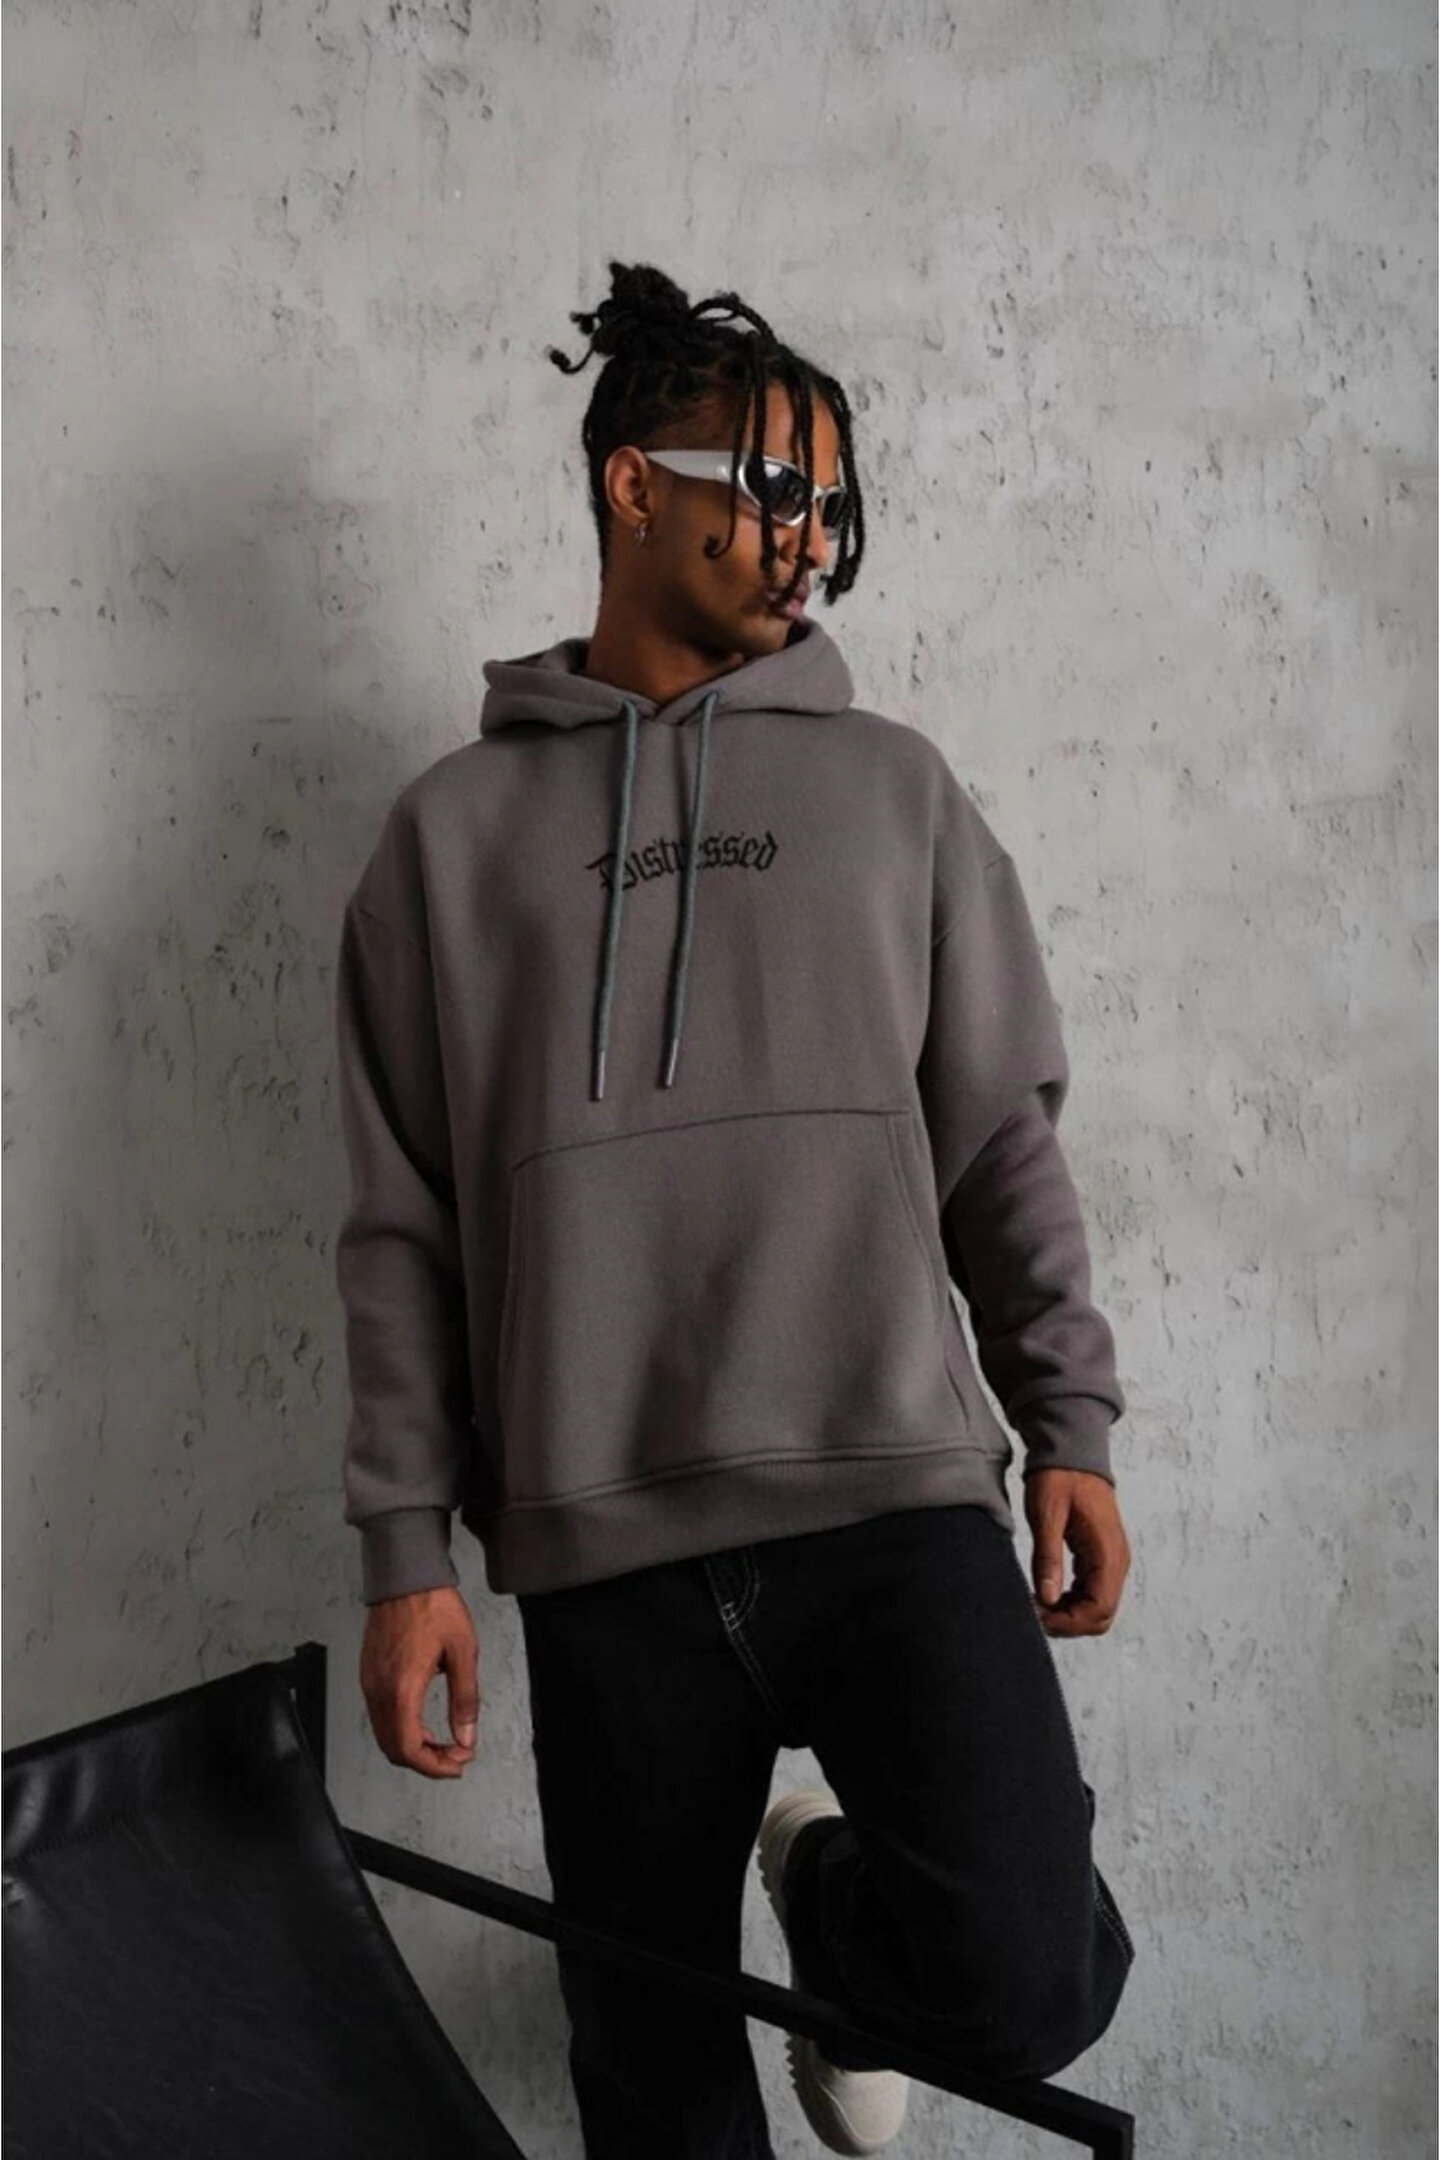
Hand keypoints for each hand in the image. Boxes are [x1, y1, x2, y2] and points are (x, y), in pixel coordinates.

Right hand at [360, 1585, 481, 1777]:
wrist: (405, 1575)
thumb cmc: (432, 1605)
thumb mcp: (463, 1651)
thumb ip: (465, 1700)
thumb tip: (466, 1737)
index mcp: (401, 1689)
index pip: (409, 1750)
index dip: (435, 1767)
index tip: (459, 1763)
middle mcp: (378, 1691)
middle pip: (393, 1750)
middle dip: (426, 1762)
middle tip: (456, 1757)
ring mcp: (370, 1683)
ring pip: (385, 1736)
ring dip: (414, 1748)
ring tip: (445, 1743)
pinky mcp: (369, 1675)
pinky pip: (380, 1717)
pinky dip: (402, 1731)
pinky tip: (424, 1724)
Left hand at [1023, 1469, 1130, 1637]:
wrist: (1073, 1452)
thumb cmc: (1059, 1477)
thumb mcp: (1047, 1516)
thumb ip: (1048, 1558)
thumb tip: (1047, 1599)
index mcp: (1107, 1552)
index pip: (1099, 1608)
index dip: (1069, 1621)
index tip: (1039, 1615)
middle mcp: (1116, 1561)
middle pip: (1101, 1615)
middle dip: (1069, 1622)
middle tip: (1035, 1611)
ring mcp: (1111, 1561)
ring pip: (1098, 1607)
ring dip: (1070, 1613)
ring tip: (1038, 1602)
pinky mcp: (1101, 1558)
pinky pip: (1092, 1592)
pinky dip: (1072, 1600)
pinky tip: (1048, 1592)